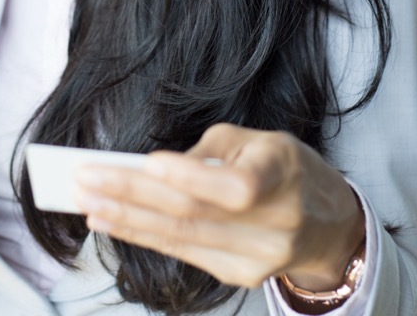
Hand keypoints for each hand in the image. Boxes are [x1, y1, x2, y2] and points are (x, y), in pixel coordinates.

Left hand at [73, 124, 364, 290]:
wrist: (328, 224)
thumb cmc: (285, 169)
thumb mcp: (258, 140)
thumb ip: (208, 152)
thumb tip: (153, 169)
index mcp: (283, 176)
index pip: (235, 186)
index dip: (190, 176)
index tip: (146, 164)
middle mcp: (274, 223)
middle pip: (194, 213)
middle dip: (133, 196)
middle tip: (88, 180)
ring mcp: (257, 257)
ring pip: (181, 238)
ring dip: (127, 220)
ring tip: (88, 204)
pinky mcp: (241, 275)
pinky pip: (184, 253)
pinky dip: (144, 236)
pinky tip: (113, 223)